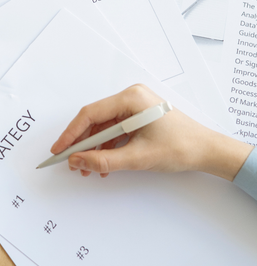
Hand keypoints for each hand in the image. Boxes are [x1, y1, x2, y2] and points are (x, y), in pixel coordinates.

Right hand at [51, 84, 251, 180]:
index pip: (90, 114)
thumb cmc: (180, 147)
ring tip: (87, 169)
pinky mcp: (138, 116)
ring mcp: (135, 105)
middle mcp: (131, 97)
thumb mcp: (138, 157)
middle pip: (95, 119)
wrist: (206, 150)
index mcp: (131, 98)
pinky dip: (107, 146)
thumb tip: (79, 162)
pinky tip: (104, 164)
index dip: (71, 134)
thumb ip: (104, 160)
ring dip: (94, 148)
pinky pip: (114, 129)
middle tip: (70, 162)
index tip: (59, 150)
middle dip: (82, 143)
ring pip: (103, 126)